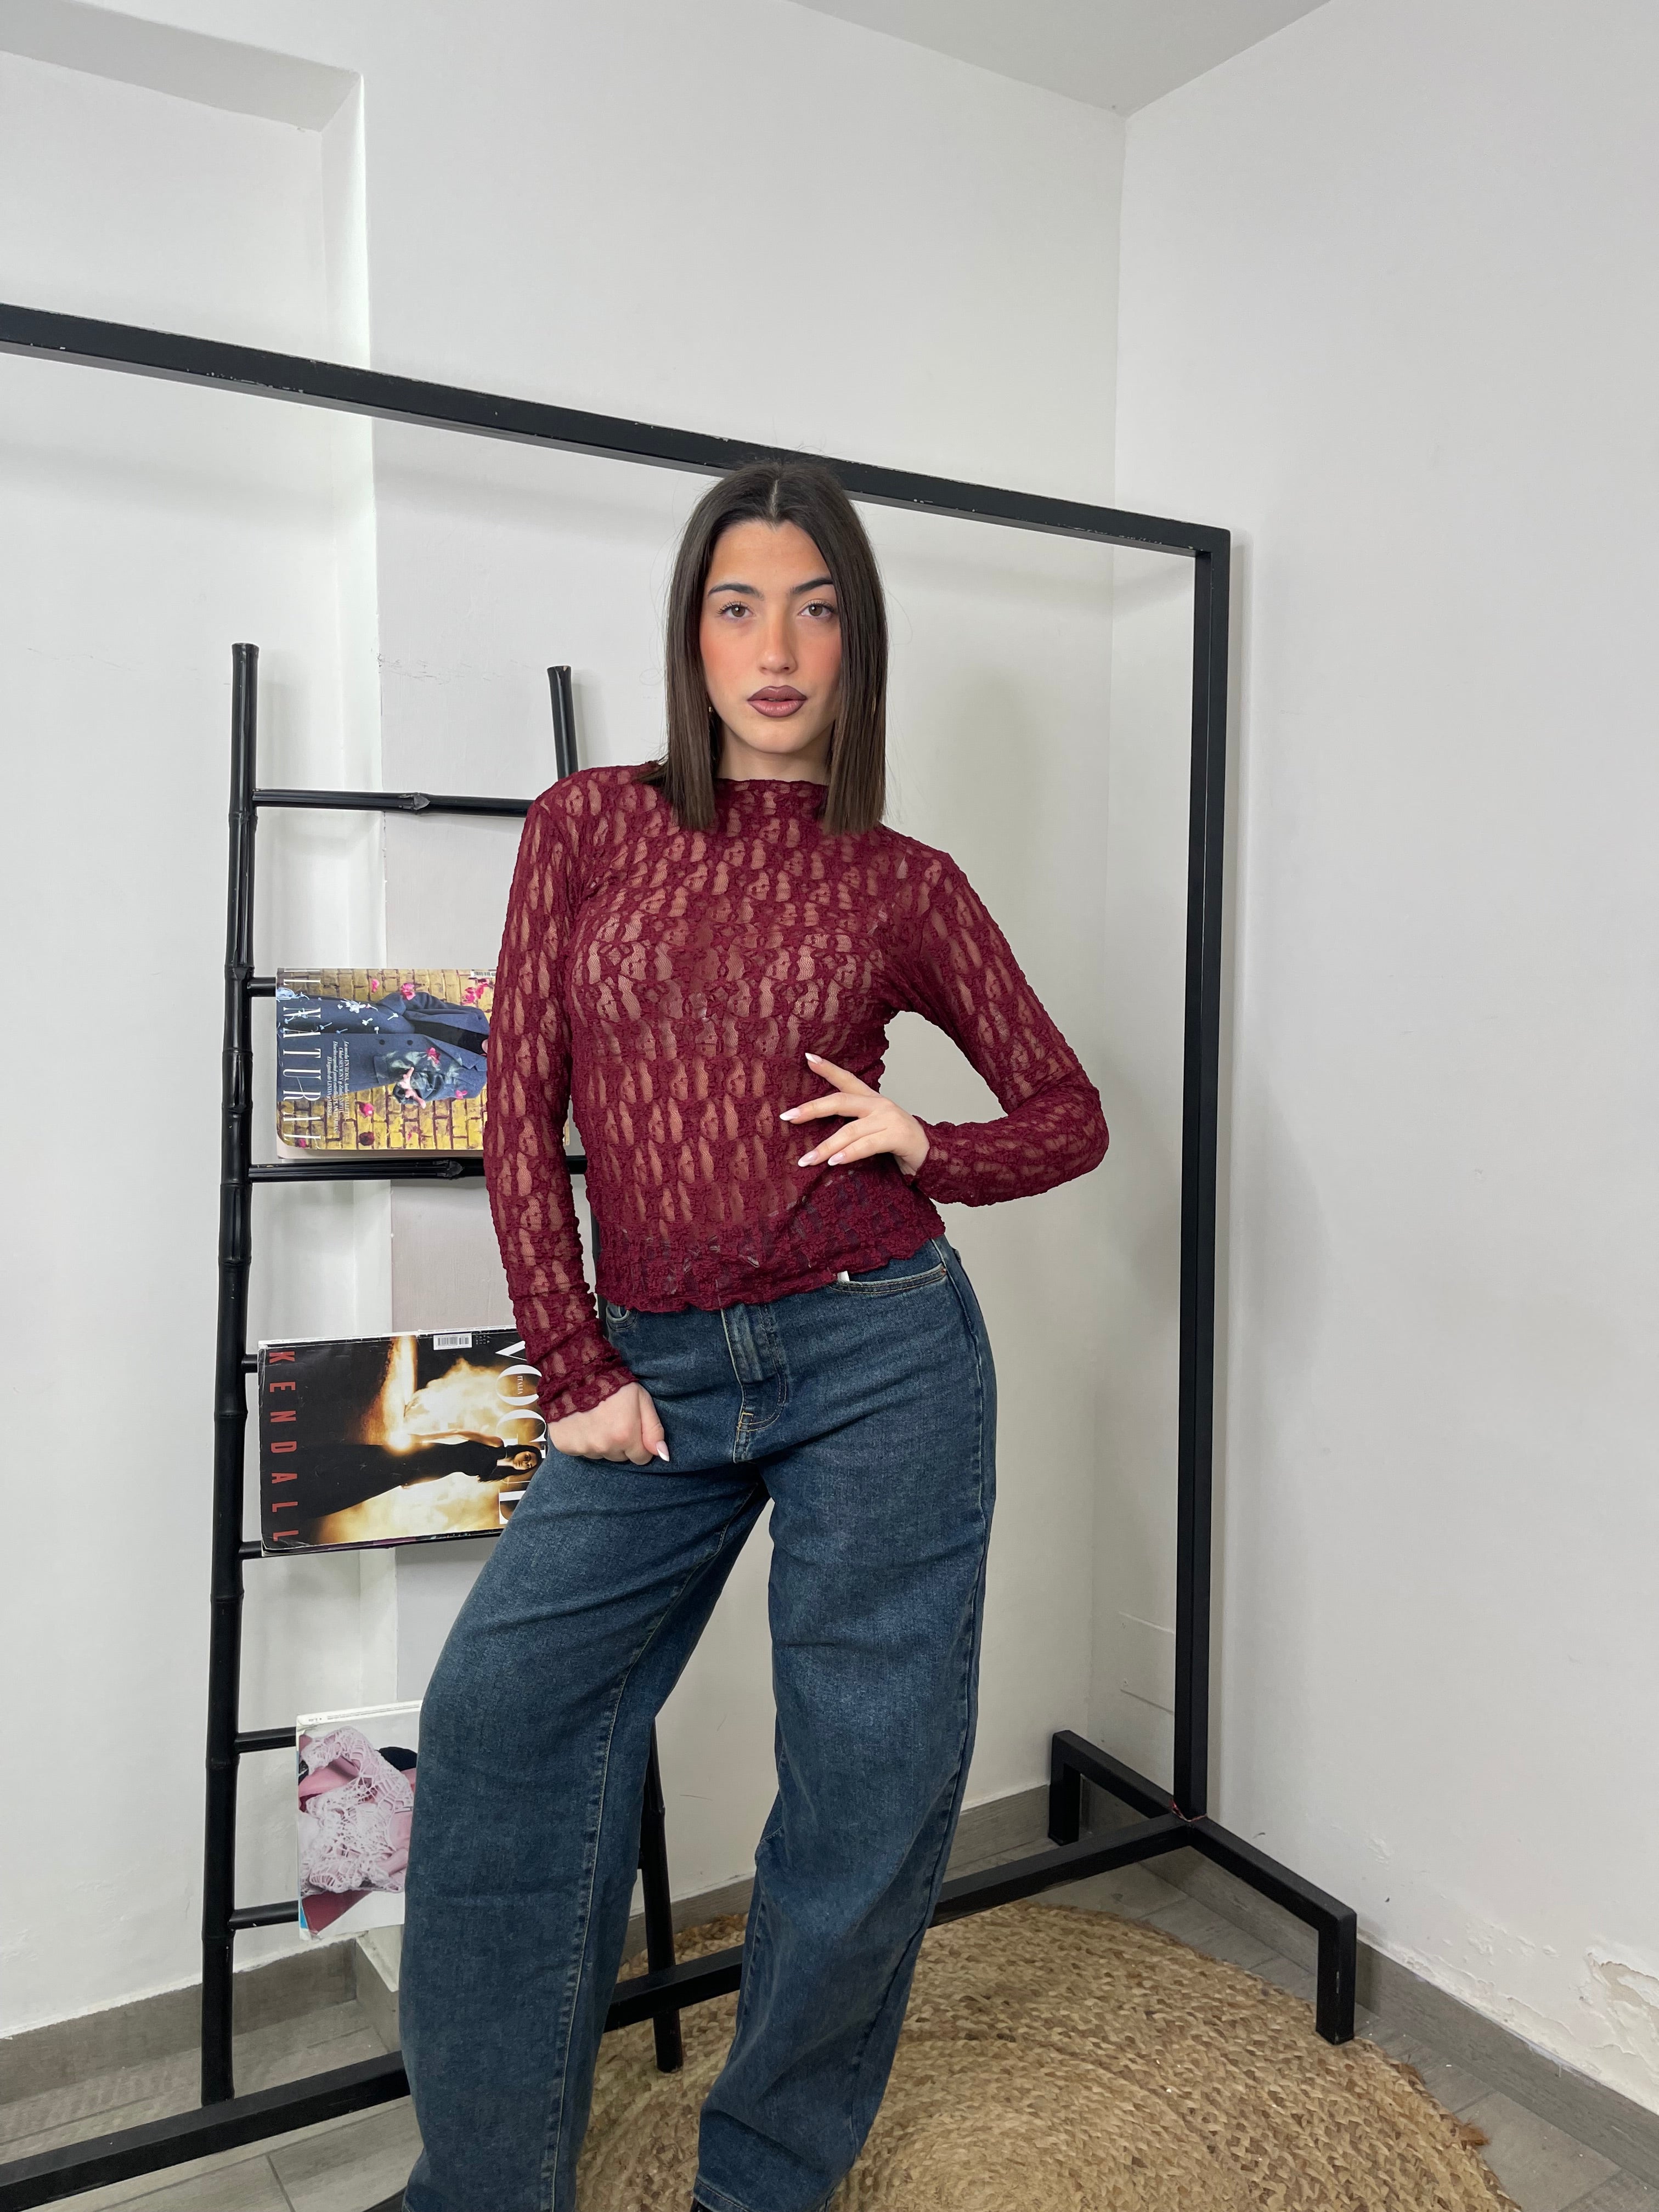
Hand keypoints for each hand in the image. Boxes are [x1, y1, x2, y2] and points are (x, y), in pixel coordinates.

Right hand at [547, 1380, 669, 1465]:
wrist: (575, 1373)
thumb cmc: (613, 1384)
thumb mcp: (641, 1399)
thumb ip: (654, 1429)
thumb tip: (663, 1455)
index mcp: (625, 1436)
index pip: (641, 1458)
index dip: (639, 1443)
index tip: (632, 1427)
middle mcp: (604, 1446)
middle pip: (621, 1458)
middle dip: (621, 1443)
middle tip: (614, 1421)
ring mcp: (583, 1448)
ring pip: (601, 1455)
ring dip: (602, 1442)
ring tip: (597, 1419)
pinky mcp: (566, 1446)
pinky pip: (582, 1451)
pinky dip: (583, 1440)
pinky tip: (583, 1423)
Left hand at [779, 1052, 930, 1179]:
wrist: (933, 1155)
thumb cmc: (898, 1142)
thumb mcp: (873, 1128)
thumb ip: (852, 1124)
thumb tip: (819, 1133)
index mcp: (872, 1100)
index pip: (847, 1080)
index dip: (828, 1068)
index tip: (807, 1058)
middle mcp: (879, 1105)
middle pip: (840, 1101)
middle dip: (812, 1109)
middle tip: (789, 1117)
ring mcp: (889, 1119)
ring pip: (850, 1130)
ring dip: (826, 1147)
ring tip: (807, 1159)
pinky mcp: (897, 1136)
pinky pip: (867, 1145)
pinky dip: (849, 1154)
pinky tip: (834, 1162)